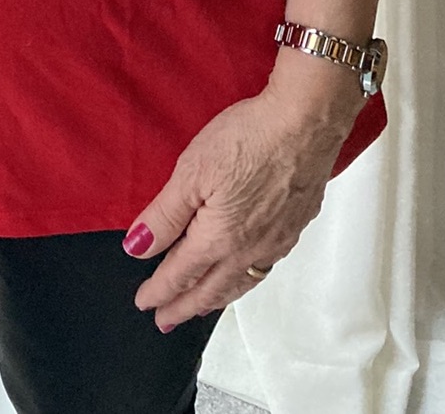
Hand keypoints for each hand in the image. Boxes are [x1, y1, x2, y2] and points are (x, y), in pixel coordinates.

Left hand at [123, 73, 360, 329]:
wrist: (307, 123)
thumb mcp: (192, 171)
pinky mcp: (295, 225)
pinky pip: (264, 268)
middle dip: (184, 307)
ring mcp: (276, 241)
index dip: (159, 290)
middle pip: (210, 290)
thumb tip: (138, 249)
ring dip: (216, 299)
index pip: (181, 274)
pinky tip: (245, 272)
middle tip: (165, 321)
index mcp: (219, 239)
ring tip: (202, 305)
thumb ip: (164, 215)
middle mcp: (249, 250)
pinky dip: (245, 281)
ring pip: (240, 284)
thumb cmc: (249, 139)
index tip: (144, 303)